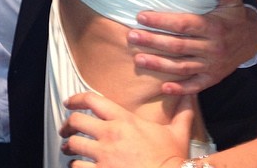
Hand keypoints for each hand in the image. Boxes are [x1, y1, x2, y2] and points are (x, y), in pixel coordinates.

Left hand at [60, 92, 191, 167]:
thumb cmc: (173, 160)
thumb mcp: (178, 133)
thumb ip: (182, 113)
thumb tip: (191, 96)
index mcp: (124, 119)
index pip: (91, 100)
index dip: (76, 99)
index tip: (69, 103)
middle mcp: (111, 134)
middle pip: (76, 122)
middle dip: (67, 126)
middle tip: (65, 131)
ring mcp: (104, 155)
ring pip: (74, 146)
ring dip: (69, 149)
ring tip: (69, 152)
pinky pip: (77, 167)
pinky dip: (76, 167)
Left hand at [128, 0, 256, 94]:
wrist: (253, 40)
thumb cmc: (234, 17)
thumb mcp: (233, 0)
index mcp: (213, 28)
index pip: (183, 24)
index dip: (162, 21)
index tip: (141, 16)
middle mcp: (212, 48)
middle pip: (177, 46)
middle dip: (152, 41)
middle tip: (131, 36)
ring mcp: (212, 65)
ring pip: (182, 67)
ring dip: (159, 64)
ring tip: (138, 59)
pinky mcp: (213, 78)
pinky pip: (196, 85)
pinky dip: (181, 89)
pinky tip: (164, 88)